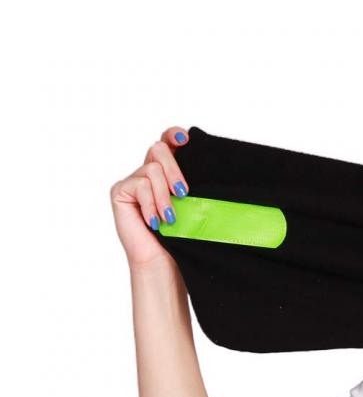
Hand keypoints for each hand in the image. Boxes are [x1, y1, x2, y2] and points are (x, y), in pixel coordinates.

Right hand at [109, 126, 190, 269]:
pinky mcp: (120, 191)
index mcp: (168, 172)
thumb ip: (191, 182)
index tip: (186, 140)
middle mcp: (148, 172)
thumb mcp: (193, 204)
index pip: (168, 141)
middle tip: (184, 193)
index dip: (174, 134)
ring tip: (170, 217)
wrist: (164, 262)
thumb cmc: (181, 237)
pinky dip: (150, 204)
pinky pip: (139, 185)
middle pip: (159, 149)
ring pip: (152, 169)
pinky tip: (155, 222)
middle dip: (175, 170)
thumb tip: (208, 163)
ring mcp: (133, 181)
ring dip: (164, 195)